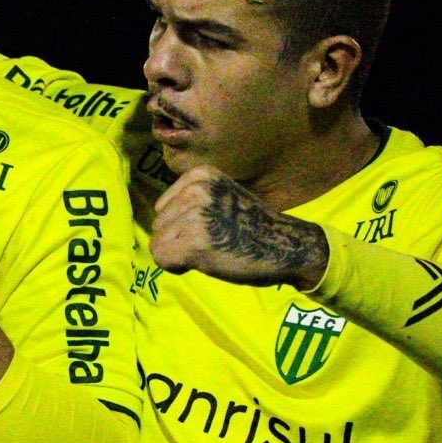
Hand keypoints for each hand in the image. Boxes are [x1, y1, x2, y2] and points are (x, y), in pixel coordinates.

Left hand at [149, 166, 328, 287]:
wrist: (287, 246)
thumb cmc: (251, 227)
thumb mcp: (220, 198)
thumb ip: (189, 201)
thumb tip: (154, 221)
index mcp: (200, 176)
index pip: (162, 207)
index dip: (180, 225)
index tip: (210, 228)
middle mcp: (195, 190)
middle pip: (157, 225)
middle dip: (178, 240)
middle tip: (214, 241)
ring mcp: (194, 215)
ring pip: (157, 243)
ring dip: (179, 254)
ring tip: (212, 250)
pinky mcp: (195, 241)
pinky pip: (161, 258)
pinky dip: (177, 266)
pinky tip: (204, 261)